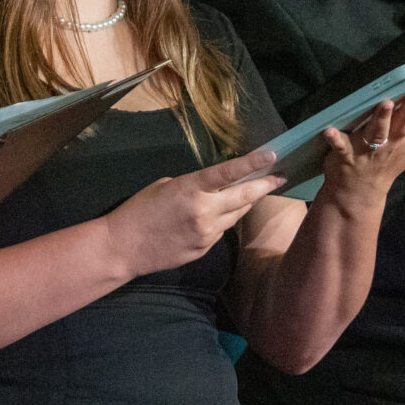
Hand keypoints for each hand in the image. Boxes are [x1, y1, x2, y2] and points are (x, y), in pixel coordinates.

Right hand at [105, 147, 286, 276]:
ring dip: (244, 203)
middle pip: (244, 197)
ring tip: (252, 193)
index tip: (273, 155)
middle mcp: (204, 211)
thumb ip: (194, 187)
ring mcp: (207, 233)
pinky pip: (221, 231)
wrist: (123, 248)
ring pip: (236, 215)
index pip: (228, 173)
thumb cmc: (139, 210)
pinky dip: (223, 221)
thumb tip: (214, 189)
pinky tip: (215, 217)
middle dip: (265, 186)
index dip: (253, 164)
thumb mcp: (165, 186)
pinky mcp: (205, 249)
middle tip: (281, 177)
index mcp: (191, 189)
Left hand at [315, 85, 404, 210]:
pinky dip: (334, 138)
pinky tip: (329, 129)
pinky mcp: (346, 154)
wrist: (360, 192)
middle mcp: (393, 142)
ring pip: (377, 132)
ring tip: (387, 103)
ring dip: (381, 118)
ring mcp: (370, 149)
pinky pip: (340, 145)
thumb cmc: (390, 161)